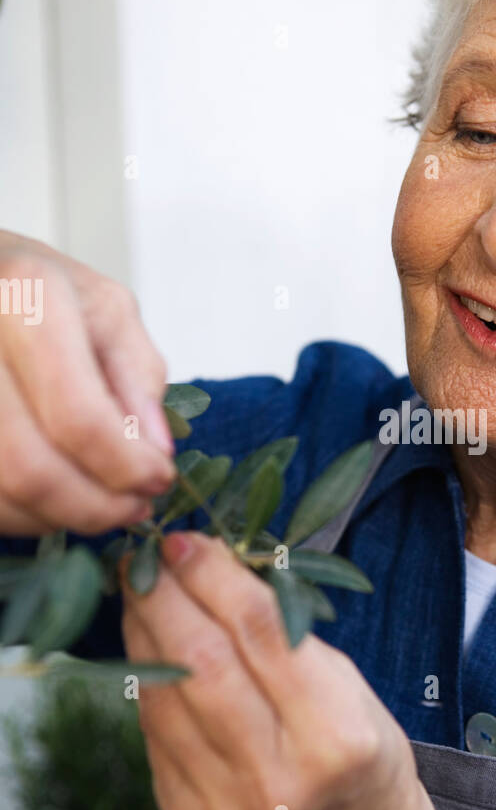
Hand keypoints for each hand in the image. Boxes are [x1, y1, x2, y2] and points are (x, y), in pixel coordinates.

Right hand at [0, 229, 174, 536]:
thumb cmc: (32, 292)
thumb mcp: (103, 308)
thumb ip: (137, 375)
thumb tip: (154, 450)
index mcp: (24, 298)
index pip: (78, 416)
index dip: (127, 465)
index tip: (159, 478)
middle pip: (29, 468)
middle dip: (96, 507)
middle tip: (134, 507)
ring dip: (60, 517)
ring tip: (101, 505)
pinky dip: (22, 514)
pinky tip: (54, 499)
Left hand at [119, 530, 425, 809]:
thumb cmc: (358, 751)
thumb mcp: (348, 685)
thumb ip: (283, 633)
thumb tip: (205, 562)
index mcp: (336, 735)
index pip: (261, 634)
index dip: (214, 576)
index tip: (186, 538)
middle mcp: (278, 779)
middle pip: (201, 664)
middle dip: (164, 596)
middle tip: (145, 556)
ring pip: (164, 697)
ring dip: (143, 633)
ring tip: (142, 594)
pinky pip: (154, 734)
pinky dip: (147, 683)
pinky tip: (150, 651)